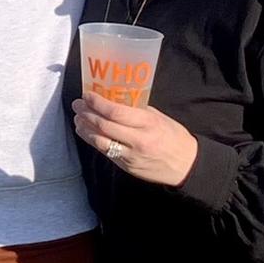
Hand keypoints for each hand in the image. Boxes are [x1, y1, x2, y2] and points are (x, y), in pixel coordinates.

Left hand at [72, 92, 198, 186]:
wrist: (186, 166)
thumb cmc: (174, 138)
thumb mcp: (160, 118)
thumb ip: (138, 110)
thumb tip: (116, 99)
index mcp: (148, 123)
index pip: (116, 112)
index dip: (97, 103)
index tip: (87, 95)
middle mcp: (138, 140)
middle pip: (103, 125)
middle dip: (86, 113)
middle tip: (77, 105)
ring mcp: (130, 155)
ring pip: (99, 141)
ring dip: (84, 128)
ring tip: (78, 118)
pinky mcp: (126, 166)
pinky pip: (105, 152)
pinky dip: (93, 140)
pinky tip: (86, 132)